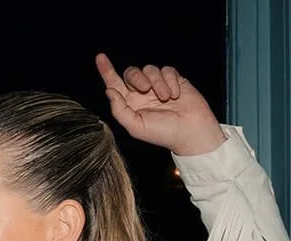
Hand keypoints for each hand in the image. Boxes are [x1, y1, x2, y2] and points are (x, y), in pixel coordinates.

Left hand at [95, 54, 225, 156]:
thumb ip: (119, 110)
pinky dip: (170, 82)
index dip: (106, 71)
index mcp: (130, 104)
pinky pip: (167, 70)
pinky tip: (177, 96)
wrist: (191, 131)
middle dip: (136, 77)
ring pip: (150, 69)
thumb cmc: (163, 133)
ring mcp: (158, 85)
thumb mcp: (136, 126)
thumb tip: (109, 91)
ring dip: (157, 83)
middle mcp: (142, 93)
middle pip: (131, 73)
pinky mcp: (173, 80)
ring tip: (166, 98)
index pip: (115, 84)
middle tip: (145, 89)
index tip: (100, 57)